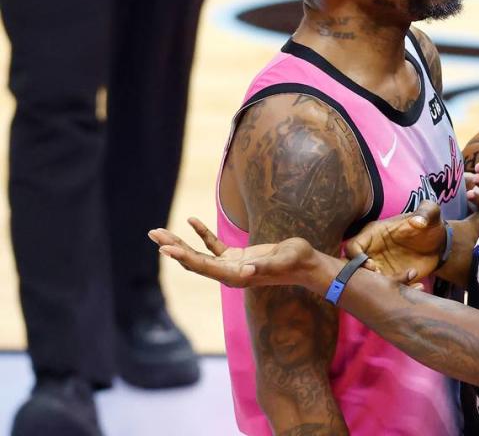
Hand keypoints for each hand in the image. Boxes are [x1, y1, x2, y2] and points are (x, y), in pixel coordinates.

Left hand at [148, 218, 317, 288]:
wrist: (306, 265)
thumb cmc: (296, 262)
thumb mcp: (282, 261)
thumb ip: (264, 267)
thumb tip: (246, 271)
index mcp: (235, 276)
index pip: (203, 266)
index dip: (184, 256)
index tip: (165, 248)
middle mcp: (228, 273)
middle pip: (193, 261)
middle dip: (173, 248)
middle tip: (153, 233)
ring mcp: (231, 265)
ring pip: (198, 254)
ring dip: (180, 243)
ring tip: (159, 232)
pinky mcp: (236, 257)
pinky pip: (214, 245)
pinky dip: (202, 234)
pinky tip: (191, 221)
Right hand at [344, 201, 444, 283]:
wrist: (440, 243)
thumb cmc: (430, 225)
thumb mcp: (431, 213)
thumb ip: (425, 212)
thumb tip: (418, 222)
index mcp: (374, 233)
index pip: (352, 246)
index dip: (357, 258)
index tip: (372, 265)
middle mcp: (373, 251)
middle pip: (352, 268)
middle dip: (363, 278)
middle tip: (382, 279)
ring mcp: (381, 266)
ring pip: (369, 282)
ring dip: (382, 287)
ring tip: (403, 283)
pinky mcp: (392, 278)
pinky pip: (387, 290)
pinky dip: (400, 291)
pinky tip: (420, 285)